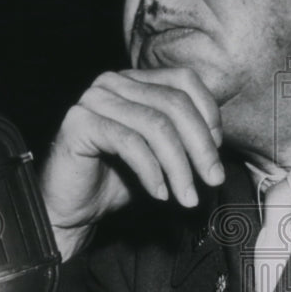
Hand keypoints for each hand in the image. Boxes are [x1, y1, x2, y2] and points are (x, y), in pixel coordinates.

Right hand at [40, 67, 224, 258]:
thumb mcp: (161, 156)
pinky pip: (130, 143)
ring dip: (179, 166)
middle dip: (201, 146)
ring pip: (156, 125)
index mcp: (135, 81)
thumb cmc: (116, 182)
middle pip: (175, 103)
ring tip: (187, 197)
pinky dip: (152, 171)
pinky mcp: (79, 122)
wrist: (72, 210)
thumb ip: (185, 139)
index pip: (184, 81)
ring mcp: (94, 99)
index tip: (216, 153)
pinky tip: (160, 193)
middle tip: (213, 180)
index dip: (208, 116)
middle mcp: (114, 82)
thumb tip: (217, 141)